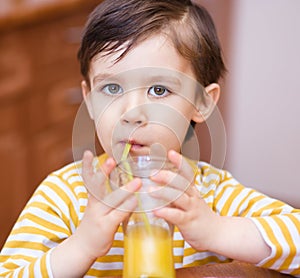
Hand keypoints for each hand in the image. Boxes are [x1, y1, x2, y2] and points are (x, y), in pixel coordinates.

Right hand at [51, 151, 140, 276]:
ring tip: (137, 181)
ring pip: (112, 200)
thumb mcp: (97, 207)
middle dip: (104, 172)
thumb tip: (123, 181)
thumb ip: (108, 196)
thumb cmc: (95, 223)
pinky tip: (135, 201)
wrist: (83, 247)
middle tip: (111, 159)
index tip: (88, 153)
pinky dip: (127, 207)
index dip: (88, 167)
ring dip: (125, 190)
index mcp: (92, 199)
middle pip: (97, 186)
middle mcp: (94, 205)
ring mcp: (99, 215)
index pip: (88, 179)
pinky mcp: (106, 226)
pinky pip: (119, 214)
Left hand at [150, 150, 270, 262]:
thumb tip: (154, 187)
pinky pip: (177, 216)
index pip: (187, 173)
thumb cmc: (198, 217)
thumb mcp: (189, 201)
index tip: (171, 152)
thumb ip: (174, 194)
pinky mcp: (189, 222)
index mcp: (192, 191)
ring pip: (179, 197)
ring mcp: (191, 209)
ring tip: (150, 190)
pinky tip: (155, 211)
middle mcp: (193, 197)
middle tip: (153, 174)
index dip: (180, 162)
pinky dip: (165, 212)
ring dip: (164, 192)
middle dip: (167, 176)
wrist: (217, 234)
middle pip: (181, 182)